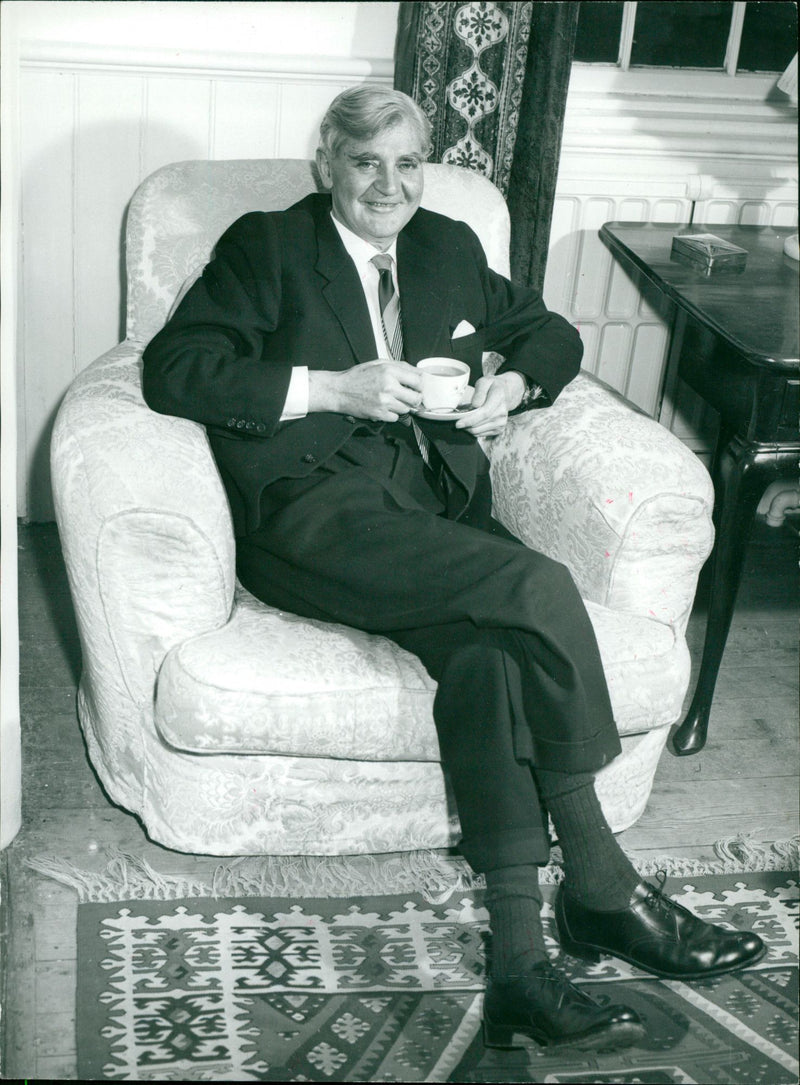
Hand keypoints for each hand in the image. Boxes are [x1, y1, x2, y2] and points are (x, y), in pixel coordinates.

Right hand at [308, 360, 422, 421]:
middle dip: (414, 399)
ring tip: (390, 400)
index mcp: (389, 371)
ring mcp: (384, 402)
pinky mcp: (379, 414)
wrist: (338, 391)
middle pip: (416, 398)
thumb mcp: (378, 364)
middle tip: (408, 397)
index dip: (420, 386)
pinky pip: (395, 418)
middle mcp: (389, 386)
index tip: (419, 388)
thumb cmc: (358, 376)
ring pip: (406, 409)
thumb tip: (419, 373)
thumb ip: (399, 366)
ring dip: (402, 406)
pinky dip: (392, 414)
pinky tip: (383, 407)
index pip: (418, 381)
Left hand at [454, 372, 524, 436]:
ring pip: (478, 431)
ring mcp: (501, 423)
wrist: (505, 393)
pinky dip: (473, 430)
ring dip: (468, 428)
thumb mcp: (484, 381)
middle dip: (465, 424)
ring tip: (465, 419)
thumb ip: (479, 391)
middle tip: (457, 420)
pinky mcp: (499, 430)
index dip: (470, 420)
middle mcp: (502, 412)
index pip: (484, 413)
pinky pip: (480, 434)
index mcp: (499, 398)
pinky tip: (472, 422)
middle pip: (479, 424)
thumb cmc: (491, 386)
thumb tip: (475, 405)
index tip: (458, 423)